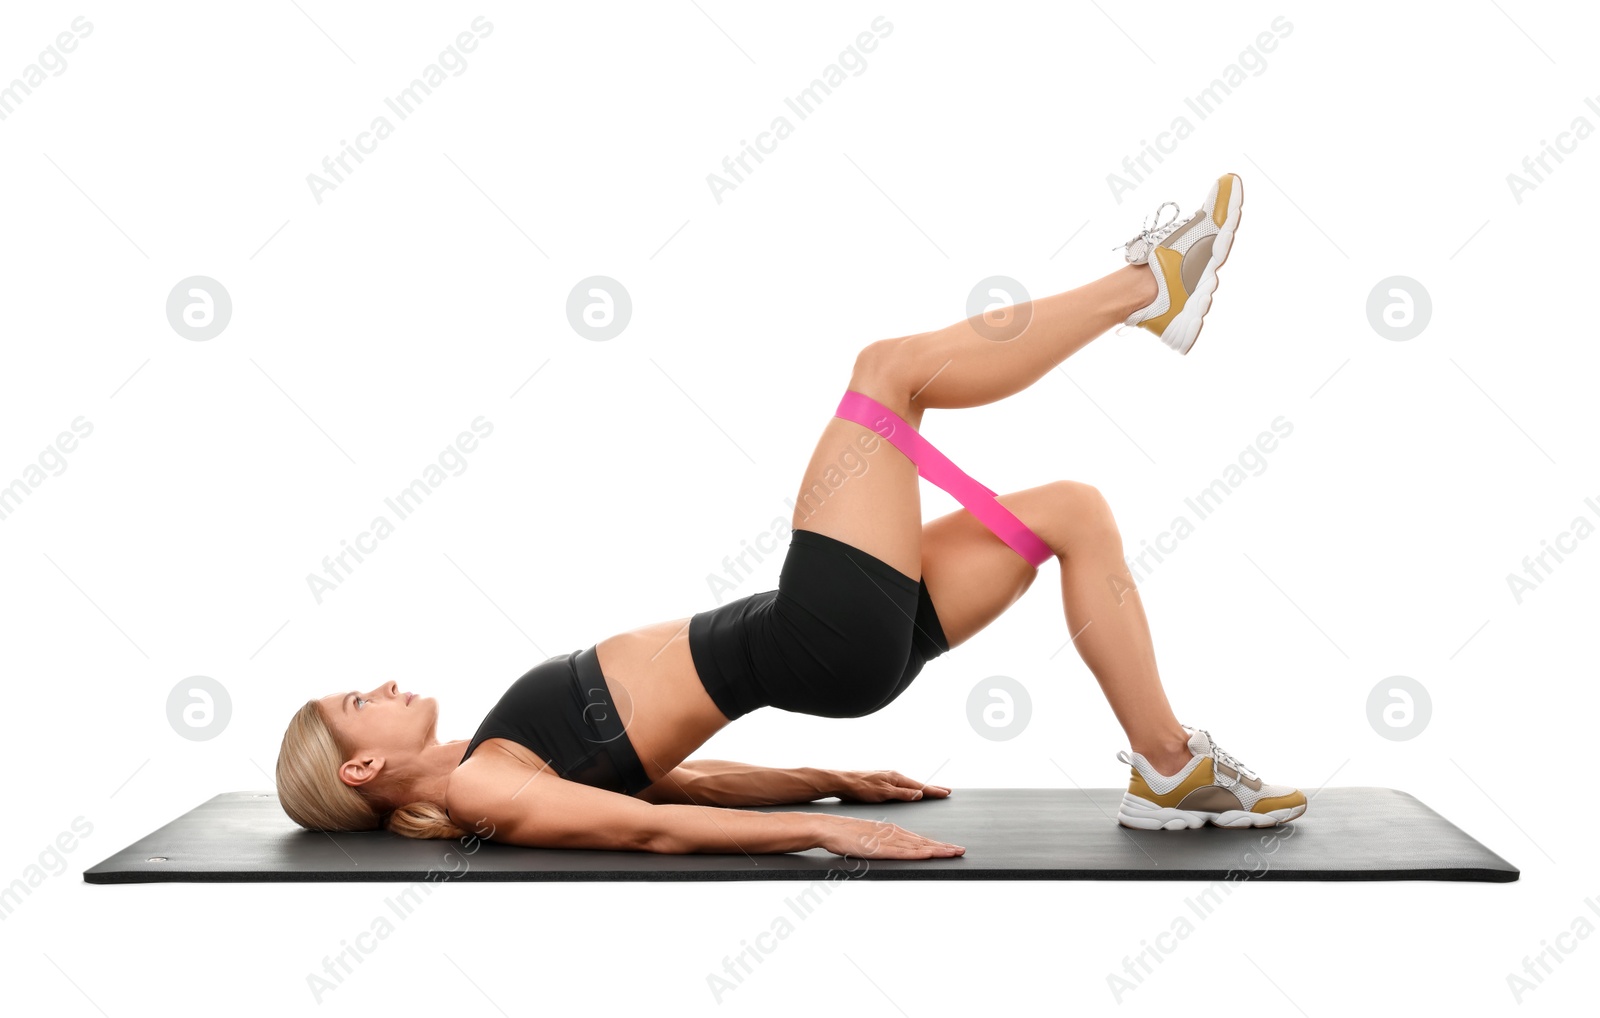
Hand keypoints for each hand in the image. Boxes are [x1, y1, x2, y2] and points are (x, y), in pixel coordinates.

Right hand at [815, 815, 964, 859]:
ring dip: (937, 850)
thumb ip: (881, 844)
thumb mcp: (869, 839)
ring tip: (953, 852)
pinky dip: (917, 853)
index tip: (952, 848)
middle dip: (943, 847)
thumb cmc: (846, 835)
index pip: (919, 840)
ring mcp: (887, 841)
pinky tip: (929, 855)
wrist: (829, 828)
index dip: (937, 844)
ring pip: (917, 846)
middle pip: (923, 842)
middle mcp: (893, 834)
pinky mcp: (879, 848)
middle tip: (961, 851)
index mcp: (891, 831)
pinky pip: (902, 852)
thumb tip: (890, 850)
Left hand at [832, 769, 950, 802]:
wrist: (843, 782)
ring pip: (909, 785)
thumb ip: (903, 794)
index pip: (920, 786)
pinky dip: (910, 789)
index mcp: (897, 778)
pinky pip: (901, 787)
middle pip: (917, 784)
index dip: (934, 790)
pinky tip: (909, 792)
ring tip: (932, 791)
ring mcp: (887, 779)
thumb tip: (920, 793)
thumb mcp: (884, 793)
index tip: (947, 792)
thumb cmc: (861, 788)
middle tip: (946, 790)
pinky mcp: (881, 784)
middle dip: (931, 788)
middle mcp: (894, 777)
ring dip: (922, 789)